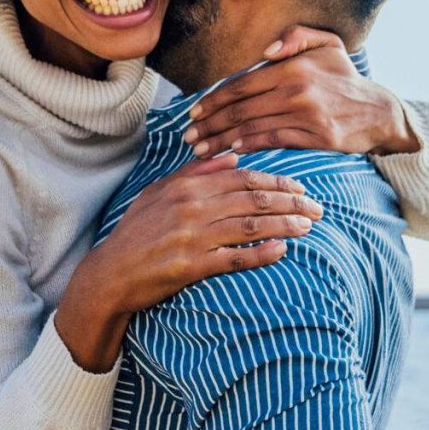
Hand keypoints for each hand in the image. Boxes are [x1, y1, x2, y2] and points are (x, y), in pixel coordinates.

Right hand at [54, 155, 320, 369]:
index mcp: (186, 186)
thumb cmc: (136, 232)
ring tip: (308, 227)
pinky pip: (234, 258)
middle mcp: (192, 207)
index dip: (276, 183)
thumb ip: (195, 172)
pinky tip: (282, 252)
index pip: (242, 178)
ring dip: (284, 226)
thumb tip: (232, 157)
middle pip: (253, 200)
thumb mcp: (159, 192)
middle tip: (317, 208)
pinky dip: (261, 254)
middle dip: (291, 203)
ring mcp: (192, 237)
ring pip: (250, 226)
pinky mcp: (191, 266)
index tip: (301, 188)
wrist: (111, 273)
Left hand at [183, 27, 421, 158]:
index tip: (194, 112)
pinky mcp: (315, 137)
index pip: (241, 84)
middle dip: (210, 124)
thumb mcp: (327, 44)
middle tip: (188, 135)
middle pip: (241, 108)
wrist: (378, 111)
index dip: (214, 99)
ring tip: (201, 149)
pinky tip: (231, 150)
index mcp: (293, 67)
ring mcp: (306, 115)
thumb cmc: (345, 77)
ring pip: (252, 127)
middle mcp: (297, 90)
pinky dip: (249, 145)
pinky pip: (273, 141)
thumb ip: (296, 37)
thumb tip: (265, 52)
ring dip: (222, 139)